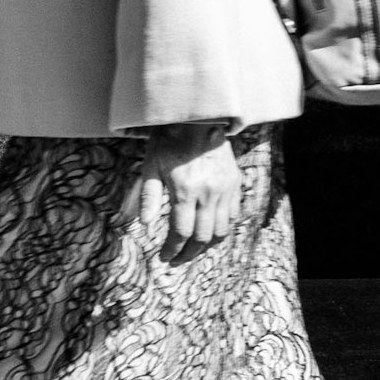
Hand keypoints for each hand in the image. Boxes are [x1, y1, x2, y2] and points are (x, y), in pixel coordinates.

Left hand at [139, 124, 240, 255]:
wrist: (198, 118)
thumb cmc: (169, 142)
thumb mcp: (151, 166)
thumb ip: (149, 197)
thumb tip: (144, 225)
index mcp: (186, 190)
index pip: (180, 232)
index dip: (171, 249)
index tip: (164, 257)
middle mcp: (209, 193)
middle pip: (201, 237)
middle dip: (187, 254)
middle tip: (176, 260)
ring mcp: (225, 189)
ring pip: (221, 231)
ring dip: (206, 247)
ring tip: (192, 252)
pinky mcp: (235, 184)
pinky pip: (232, 217)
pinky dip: (222, 231)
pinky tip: (209, 234)